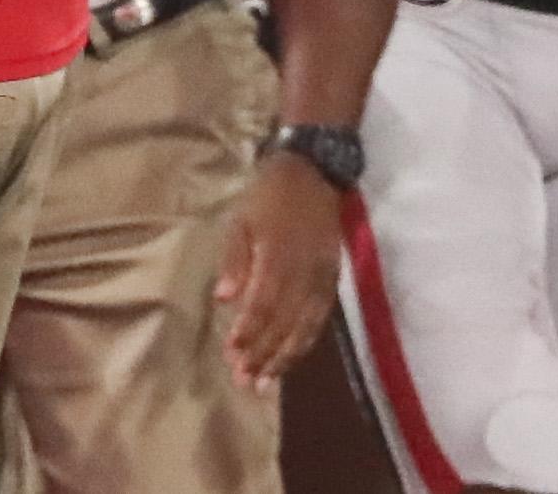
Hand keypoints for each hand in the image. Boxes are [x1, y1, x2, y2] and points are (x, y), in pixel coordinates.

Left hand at [216, 155, 343, 391]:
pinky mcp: (332, 283)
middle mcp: (304, 275)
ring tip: (264, 383)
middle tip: (243, 381)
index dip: (249, 333)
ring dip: (284, 359)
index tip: (232, 354)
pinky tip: (291, 360)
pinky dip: (304, 344)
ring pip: (304, 330)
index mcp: (278, 256)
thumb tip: (225, 300)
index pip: (263, 305)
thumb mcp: (242, 219)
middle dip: (263, 355)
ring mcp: (322, 281)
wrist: (313, 175)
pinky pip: (319, 322)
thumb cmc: (268, 196)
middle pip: (284, 325)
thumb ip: (234, 260)